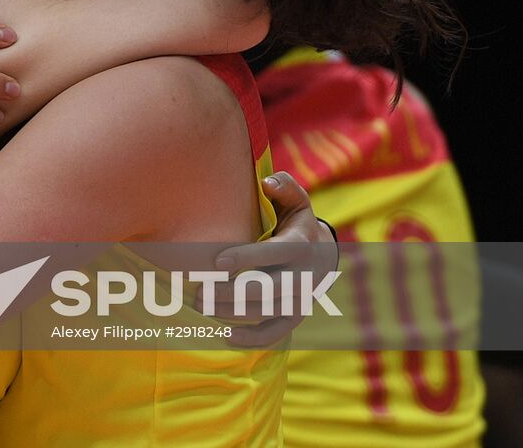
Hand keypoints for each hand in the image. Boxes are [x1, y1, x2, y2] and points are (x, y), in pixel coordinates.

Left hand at [204, 172, 337, 346]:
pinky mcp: (295, 317)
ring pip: (266, 312)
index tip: (217, 262)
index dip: (246, 257)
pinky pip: (276, 333)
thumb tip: (268, 182)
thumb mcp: (296, 200)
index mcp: (299, 245)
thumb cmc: (295, 221)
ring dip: (232, 313)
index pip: (273, 253)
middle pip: (267, 289)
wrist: (323, 253)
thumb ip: (284, 187)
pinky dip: (253, 339)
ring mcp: (300, 299)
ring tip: (201, 307)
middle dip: (231, 293)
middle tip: (198, 292)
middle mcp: (303, 275)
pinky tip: (226, 337)